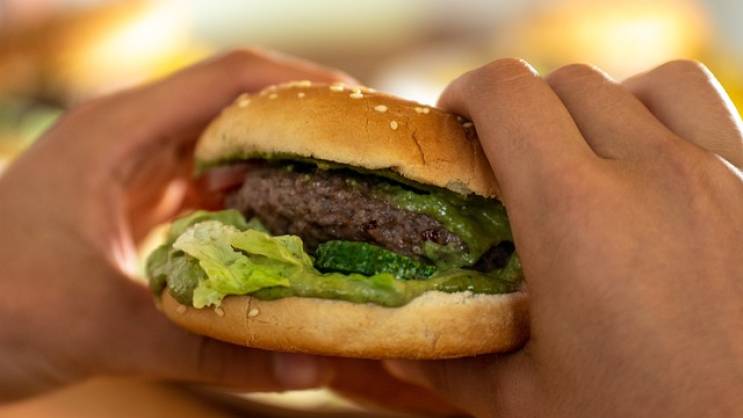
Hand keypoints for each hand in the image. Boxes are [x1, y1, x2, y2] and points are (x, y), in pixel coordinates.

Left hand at [0, 49, 355, 400]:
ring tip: (332, 195)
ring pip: (216, 150)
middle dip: (298, 129)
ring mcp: (122, 171)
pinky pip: (197, 190)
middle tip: (359, 160)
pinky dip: (241, 206)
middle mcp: (123, 137)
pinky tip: (274, 236)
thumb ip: (211, 348)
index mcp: (116, 132)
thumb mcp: (107, 329)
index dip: (301, 85)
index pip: (230, 78)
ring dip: (271, 170)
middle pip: (231, 107)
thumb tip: (307, 368)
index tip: (359, 112)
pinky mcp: (123, 206)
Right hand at [385, 59, 742, 417]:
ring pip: (647, 84)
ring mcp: (721, 175)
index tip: (457, 121)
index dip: (468, 93)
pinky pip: (710, 109)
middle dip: (524, 109)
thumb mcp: (531, 405)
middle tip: (510, 156)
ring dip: (603, 103)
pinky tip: (655, 166)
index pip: (507, 94)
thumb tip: (398, 351)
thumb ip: (455, 365)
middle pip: (568, 84)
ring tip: (587, 149)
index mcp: (574, 217)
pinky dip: (668, 116)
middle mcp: (652, 176)